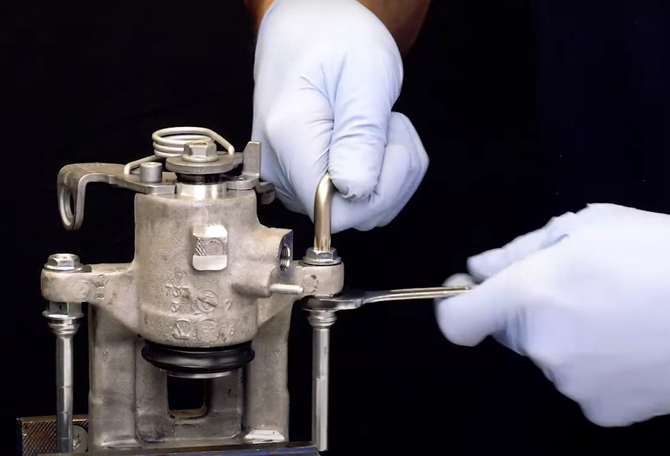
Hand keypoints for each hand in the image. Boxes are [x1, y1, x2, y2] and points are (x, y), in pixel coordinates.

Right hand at [251, 0, 428, 232]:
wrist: (308, 25)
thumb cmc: (334, 38)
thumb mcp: (365, 74)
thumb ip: (361, 135)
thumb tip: (355, 191)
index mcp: (289, 138)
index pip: (335, 211)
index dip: (377, 191)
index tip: (389, 143)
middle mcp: (279, 166)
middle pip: (347, 215)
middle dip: (390, 178)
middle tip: (390, 125)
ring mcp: (287, 176)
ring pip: (354, 211)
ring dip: (388, 176)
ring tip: (380, 126)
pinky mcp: (300, 180)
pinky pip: (349, 200)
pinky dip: (377, 175)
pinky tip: (372, 139)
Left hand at [436, 204, 669, 426]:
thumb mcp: (593, 225)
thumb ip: (521, 249)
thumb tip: (478, 268)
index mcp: (531, 294)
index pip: (456, 321)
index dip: (456, 307)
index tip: (470, 295)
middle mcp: (542, 346)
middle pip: (509, 334)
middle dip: (530, 312)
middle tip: (586, 288)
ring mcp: (572, 385)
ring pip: (550, 358)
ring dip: (569, 338)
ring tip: (626, 315)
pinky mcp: (603, 413)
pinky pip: (582, 385)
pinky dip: (599, 368)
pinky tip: (638, 347)